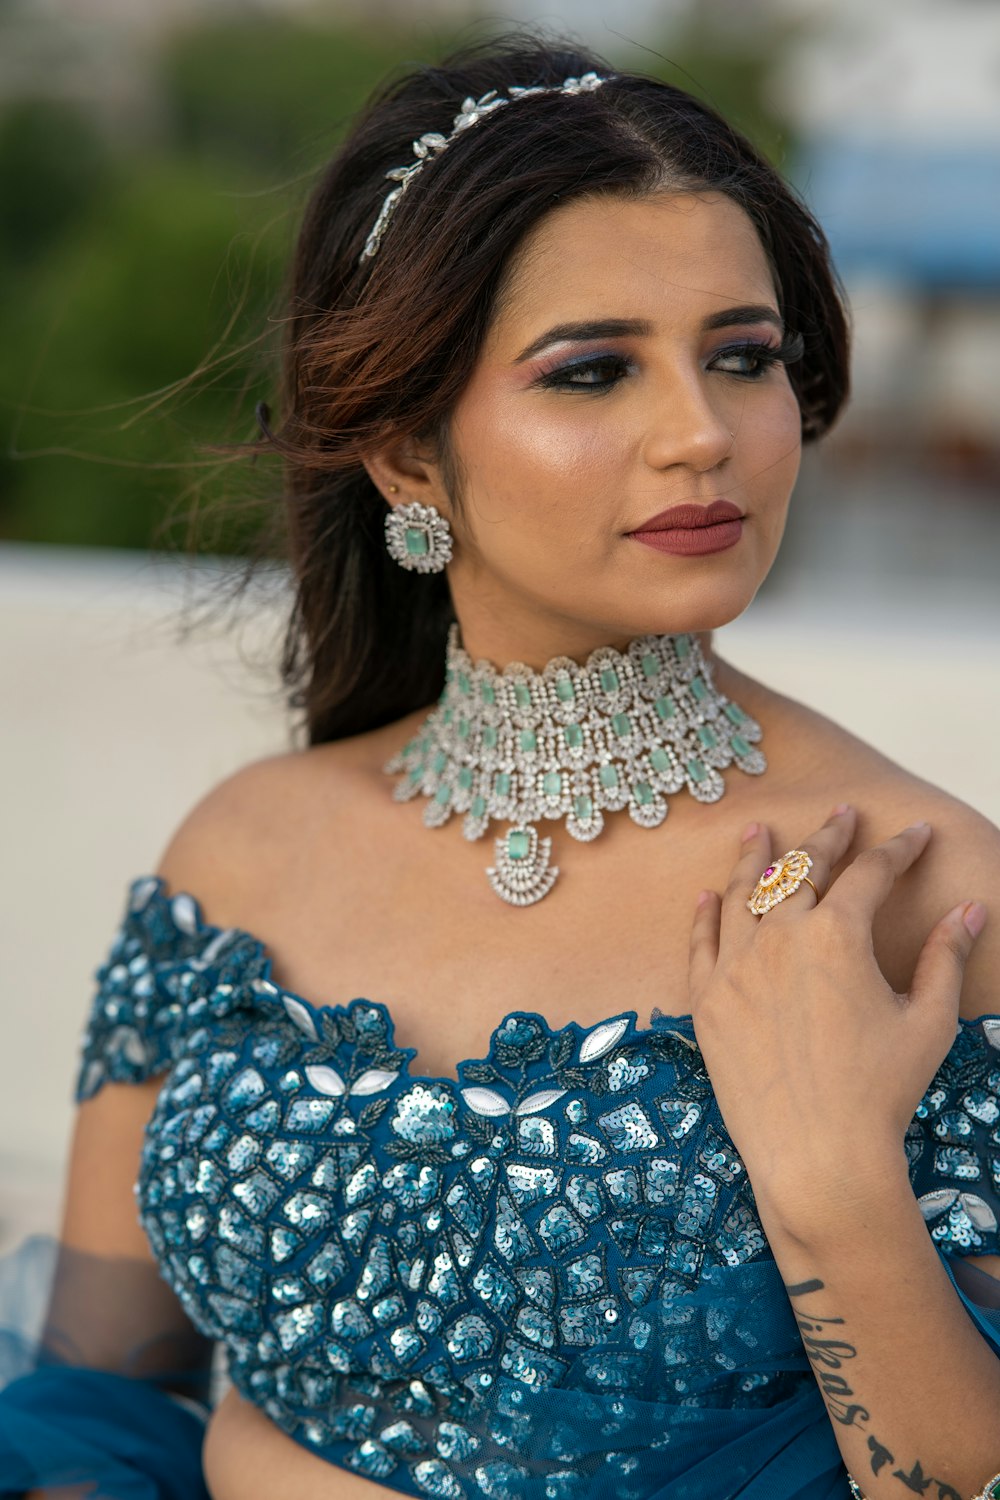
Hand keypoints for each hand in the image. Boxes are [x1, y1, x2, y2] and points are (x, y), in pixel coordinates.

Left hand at [687, 806, 986, 1234]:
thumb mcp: (928, 1020)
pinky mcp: (708, 1000)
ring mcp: (736, 965)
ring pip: (743, 894)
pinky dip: (705, 914)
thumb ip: (945, 957)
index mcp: (838, 935)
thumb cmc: (881, 1092)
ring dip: (755, 858)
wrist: (817, 1155)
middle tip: (840, 816)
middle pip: (802, 870)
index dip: (897, 849)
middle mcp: (780, 937)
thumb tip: (970, 909)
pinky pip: (701, 943)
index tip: (913, 833)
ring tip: (758, 832)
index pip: (871, 873)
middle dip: (827, 838)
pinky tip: (709, 895)